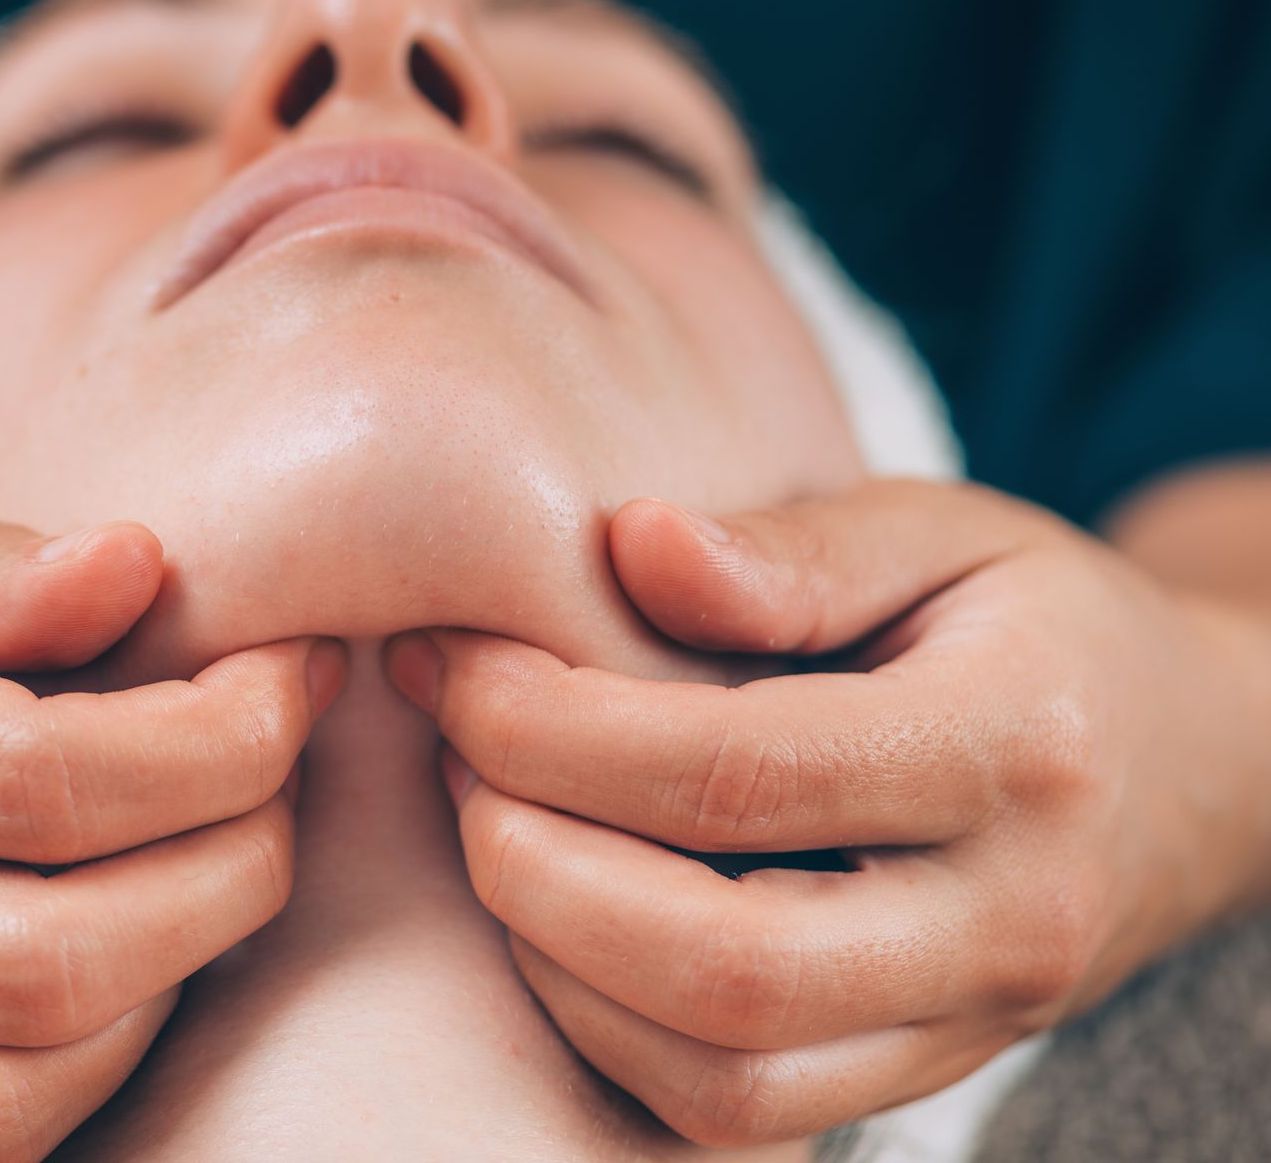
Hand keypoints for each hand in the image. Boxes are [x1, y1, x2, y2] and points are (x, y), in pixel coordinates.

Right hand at [0, 448, 343, 1162]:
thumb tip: (139, 571)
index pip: (37, 776)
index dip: (215, 736)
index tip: (288, 671)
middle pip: (49, 958)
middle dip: (232, 865)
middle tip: (279, 762)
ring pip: (13, 1090)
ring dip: (173, 981)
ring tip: (219, 850)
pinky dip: (83, 1063)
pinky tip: (129, 944)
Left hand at [386, 479, 1270, 1145]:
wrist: (1185, 764)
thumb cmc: (1035, 622)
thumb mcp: (941, 531)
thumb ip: (793, 549)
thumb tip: (631, 545)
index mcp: (1017, 749)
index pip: (738, 775)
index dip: (555, 729)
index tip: (457, 665)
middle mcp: (1007, 918)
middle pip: (725, 968)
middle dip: (532, 867)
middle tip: (450, 758)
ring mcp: (970, 1020)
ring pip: (723, 1076)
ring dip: (555, 962)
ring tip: (488, 827)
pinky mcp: (920, 1072)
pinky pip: (737, 1109)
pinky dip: (608, 1028)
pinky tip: (555, 913)